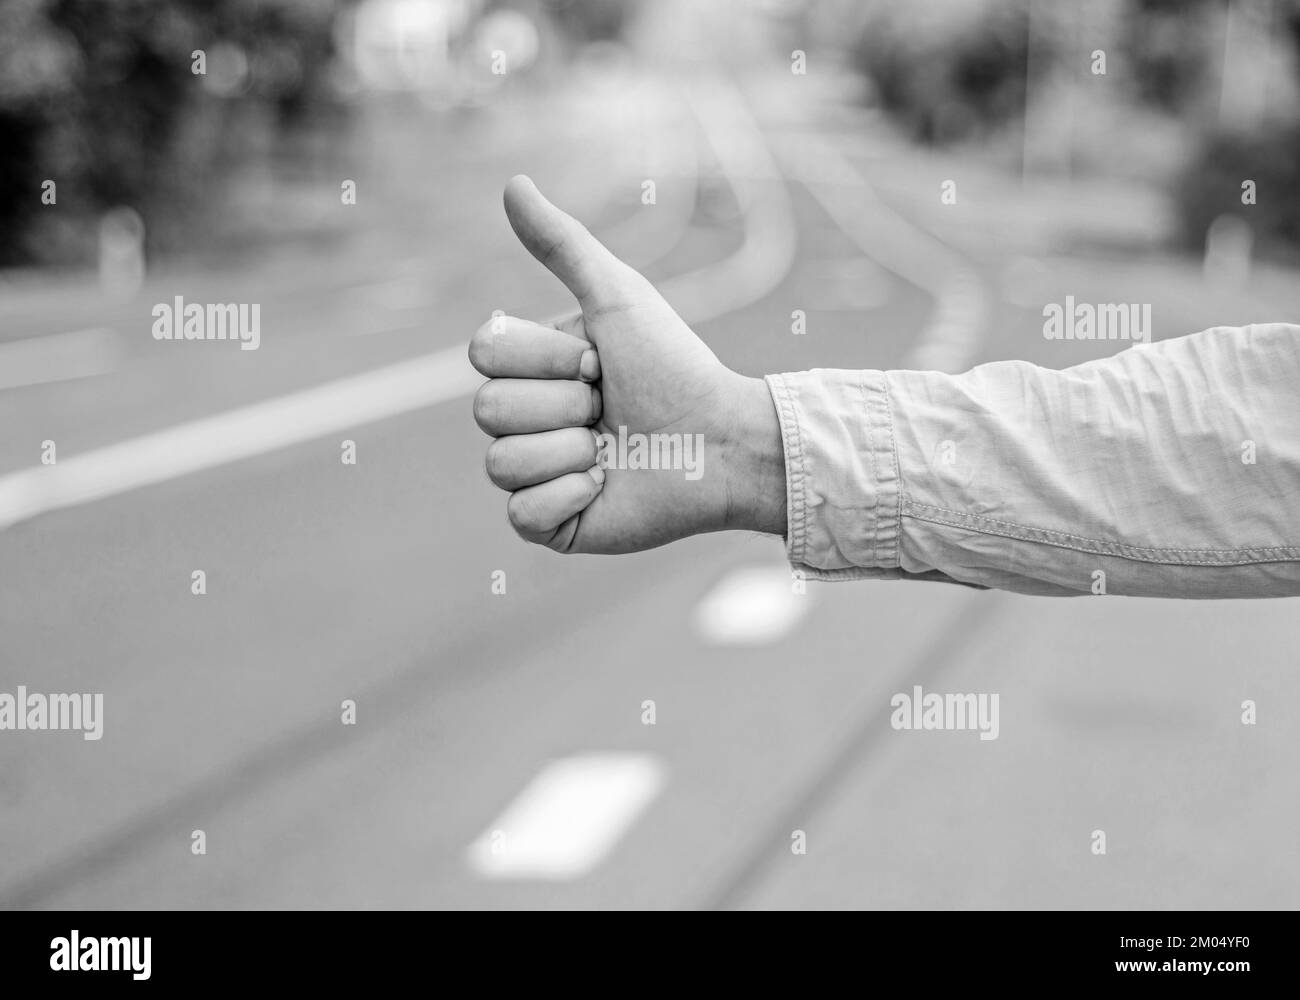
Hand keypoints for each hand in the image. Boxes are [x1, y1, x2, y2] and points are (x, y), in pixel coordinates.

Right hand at [470, 175, 786, 552]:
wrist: (721, 439)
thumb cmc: (674, 365)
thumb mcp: (617, 296)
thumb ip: (562, 244)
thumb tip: (512, 183)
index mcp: (531, 367)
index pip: (484, 355)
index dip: (544, 357)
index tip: (598, 360)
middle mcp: (526, 419)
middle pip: (488, 410)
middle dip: (562, 404)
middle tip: (609, 406)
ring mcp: (535, 473)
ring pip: (501, 462)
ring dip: (570, 451)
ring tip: (611, 448)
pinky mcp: (551, 524)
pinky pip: (520, 515)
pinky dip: (568, 497)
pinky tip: (604, 486)